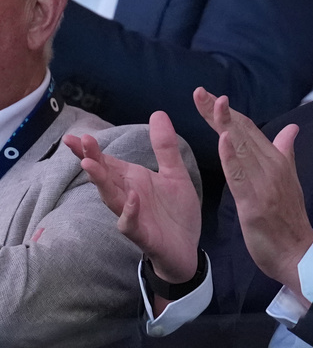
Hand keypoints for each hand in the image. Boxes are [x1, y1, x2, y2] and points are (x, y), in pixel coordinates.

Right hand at [65, 111, 200, 283]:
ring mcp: (133, 216)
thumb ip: (165, 146)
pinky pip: (131, 223)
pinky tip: (132, 198)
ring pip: (112, 198)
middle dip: (91, 160)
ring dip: (101, 183)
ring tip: (90, 165)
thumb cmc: (176, 211)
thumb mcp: (174, 173)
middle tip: (79, 143)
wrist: (188, 248)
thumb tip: (157, 113)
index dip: (91, 150)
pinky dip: (129, 211)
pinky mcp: (144, 235)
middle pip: (105, 177)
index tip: (76, 135)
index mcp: (133, 181)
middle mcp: (128, 196)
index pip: (108, 163)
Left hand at [193, 87, 312, 297]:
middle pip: (242, 132)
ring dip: (224, 123)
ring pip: (241, 148)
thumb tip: (292, 128)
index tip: (207, 96)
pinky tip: (223, 138)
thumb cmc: (289, 219)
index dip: (227, 112)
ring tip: (209, 103)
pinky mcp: (255, 203)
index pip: (248, 129)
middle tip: (198, 91)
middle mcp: (271, 167)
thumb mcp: (288, 180)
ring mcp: (264, 184)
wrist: (299, 253)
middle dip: (219, 111)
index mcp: (276, 161)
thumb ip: (285, 152)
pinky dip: (231, 156)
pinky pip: (240, 176)